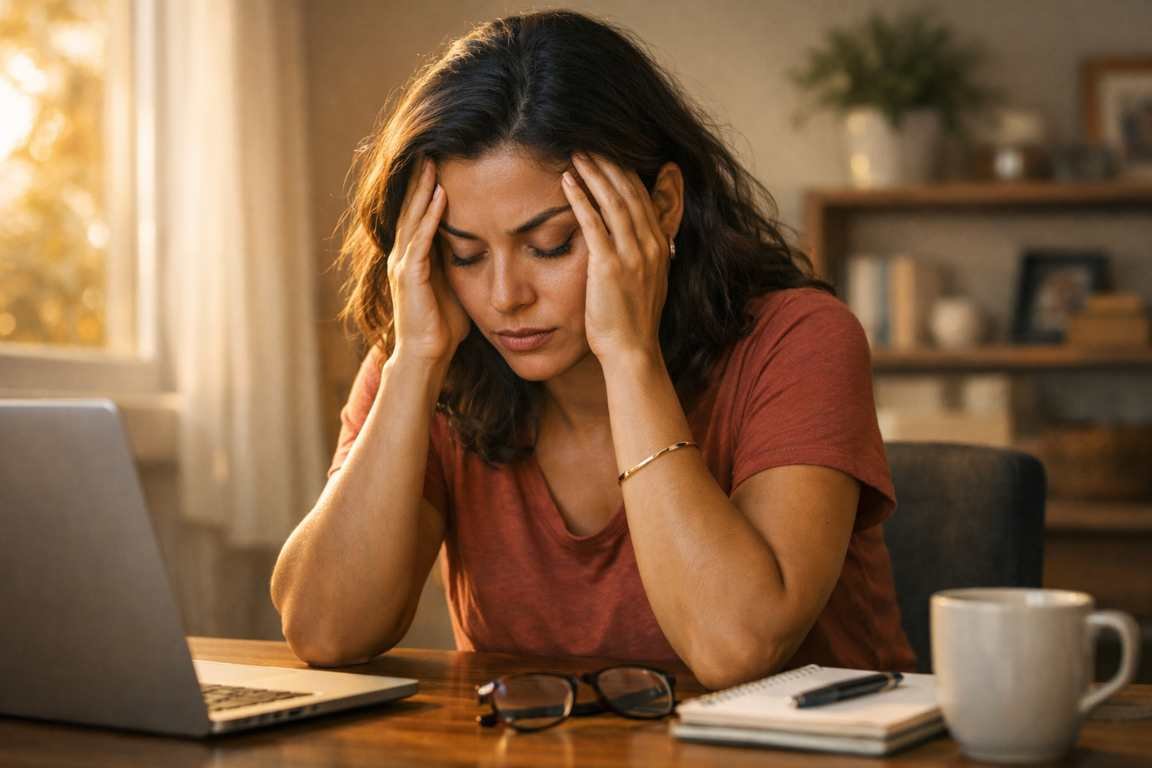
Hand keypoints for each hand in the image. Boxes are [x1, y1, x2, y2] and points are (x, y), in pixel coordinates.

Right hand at [388, 156, 470, 364]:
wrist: (427, 357)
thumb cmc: (443, 328)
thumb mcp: (455, 287)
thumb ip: (461, 266)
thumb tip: (482, 249)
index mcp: (413, 258)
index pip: (418, 214)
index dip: (425, 188)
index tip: (437, 161)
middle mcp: (403, 256)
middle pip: (410, 208)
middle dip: (420, 179)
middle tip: (430, 147)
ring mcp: (403, 265)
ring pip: (413, 218)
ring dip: (423, 189)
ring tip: (432, 162)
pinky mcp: (410, 277)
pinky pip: (421, 240)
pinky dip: (430, 217)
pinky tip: (439, 196)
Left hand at [561, 152, 671, 365]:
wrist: (632, 350)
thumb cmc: (632, 320)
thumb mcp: (648, 280)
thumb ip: (646, 254)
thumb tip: (638, 237)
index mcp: (661, 246)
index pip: (646, 197)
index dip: (628, 172)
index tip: (611, 154)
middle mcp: (651, 245)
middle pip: (631, 192)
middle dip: (610, 165)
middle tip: (590, 145)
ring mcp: (632, 254)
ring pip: (614, 201)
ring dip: (595, 174)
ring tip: (577, 155)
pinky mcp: (610, 265)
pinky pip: (594, 223)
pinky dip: (580, 198)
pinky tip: (568, 182)